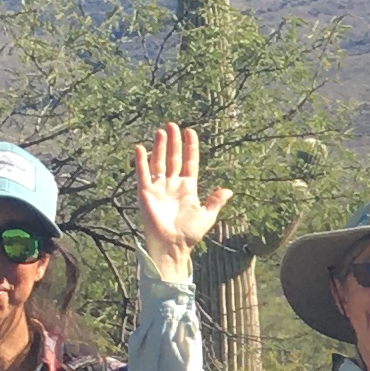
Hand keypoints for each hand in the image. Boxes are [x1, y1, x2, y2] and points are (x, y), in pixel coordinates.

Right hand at [131, 123, 228, 279]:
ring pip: (159, 162)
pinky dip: (141, 161)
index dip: (190, 148)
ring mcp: (159, 188)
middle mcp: (172, 185)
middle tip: (173, 125)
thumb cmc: (190, 233)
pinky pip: (143, 174)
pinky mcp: (146, 193)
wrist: (173, 245)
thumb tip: (228, 191)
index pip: (189, 163)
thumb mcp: (207, 215)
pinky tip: (141, 148)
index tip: (190, 132)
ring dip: (160, 147)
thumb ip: (215, 201)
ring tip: (161, 131)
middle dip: (174, 142)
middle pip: (173, 158)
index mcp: (188, 188)